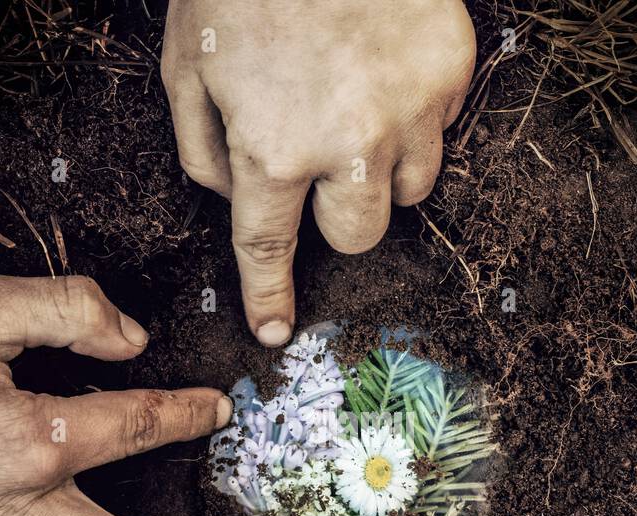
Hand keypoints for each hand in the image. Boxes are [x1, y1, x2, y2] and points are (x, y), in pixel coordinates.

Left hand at [161, 0, 475, 345]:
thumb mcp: (184, 65)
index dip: (270, 298)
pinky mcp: (452, 70)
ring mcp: (412, 109)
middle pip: (358, 236)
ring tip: (357, 108)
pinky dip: (415, 111)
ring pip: (410, 190)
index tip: (275, 331)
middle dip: (337, 215)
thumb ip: (203, 151)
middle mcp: (350, 145)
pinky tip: (383, 64)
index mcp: (273, 149)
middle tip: (321, 166)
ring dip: (381, 170)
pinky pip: (441, 125)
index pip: (269, 250)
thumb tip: (237, 199)